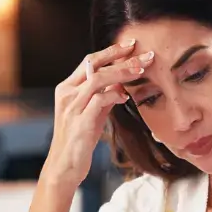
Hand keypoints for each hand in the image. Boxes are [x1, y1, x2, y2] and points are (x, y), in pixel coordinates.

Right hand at [41, 40, 154, 189]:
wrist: (65, 166)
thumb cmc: (80, 139)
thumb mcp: (93, 113)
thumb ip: (104, 96)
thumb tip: (122, 83)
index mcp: (67, 88)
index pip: (89, 61)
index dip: (111, 51)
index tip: (131, 44)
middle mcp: (67, 94)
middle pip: (94, 65)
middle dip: (122, 57)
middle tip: (146, 54)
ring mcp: (72, 107)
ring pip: (97, 79)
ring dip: (122, 72)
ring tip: (141, 70)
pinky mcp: (80, 122)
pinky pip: (98, 101)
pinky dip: (114, 95)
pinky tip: (126, 96)